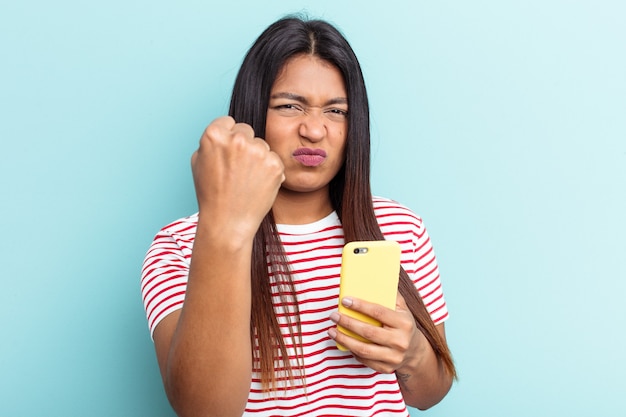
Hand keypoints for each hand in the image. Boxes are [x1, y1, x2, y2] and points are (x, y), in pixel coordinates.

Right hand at [191, 116, 284, 238]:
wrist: (228, 222)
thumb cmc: (211, 194)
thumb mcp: (198, 162)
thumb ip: (212, 142)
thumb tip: (224, 131)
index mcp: (215, 134)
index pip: (228, 122)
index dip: (227, 137)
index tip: (227, 152)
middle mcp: (238, 139)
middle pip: (246, 131)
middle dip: (243, 145)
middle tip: (237, 168)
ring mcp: (259, 151)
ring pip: (261, 145)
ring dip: (257, 157)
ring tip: (246, 179)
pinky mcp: (275, 164)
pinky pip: (273, 159)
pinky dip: (269, 170)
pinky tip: (258, 184)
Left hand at [328, 293, 425, 373]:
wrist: (415, 352)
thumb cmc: (403, 325)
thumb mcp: (403, 309)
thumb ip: (391, 295)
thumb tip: (374, 279)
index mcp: (404, 323)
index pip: (378, 312)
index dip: (360, 305)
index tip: (345, 300)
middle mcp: (400, 341)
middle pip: (368, 332)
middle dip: (347, 322)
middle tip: (334, 315)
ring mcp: (393, 357)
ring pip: (363, 349)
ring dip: (344, 339)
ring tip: (332, 330)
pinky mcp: (386, 368)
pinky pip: (364, 360)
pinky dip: (352, 351)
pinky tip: (343, 342)